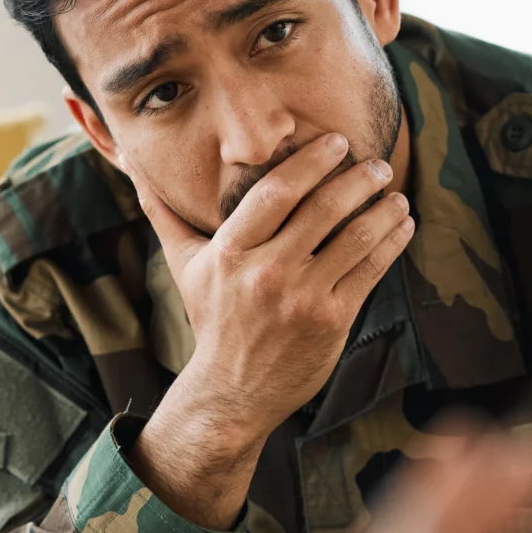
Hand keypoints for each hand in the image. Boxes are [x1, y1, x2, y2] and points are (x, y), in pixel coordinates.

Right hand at [127, 135, 414, 528]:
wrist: (232, 392)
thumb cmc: (211, 320)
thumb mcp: (183, 264)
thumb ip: (163, 211)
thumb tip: (129, 161)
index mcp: (231, 251)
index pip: (276, 191)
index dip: (311, 161)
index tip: (337, 140)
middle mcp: (266, 272)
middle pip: (322, 209)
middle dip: (357, 180)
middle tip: (377, 164)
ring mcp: (302, 298)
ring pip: (353, 239)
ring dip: (382, 211)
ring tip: (395, 194)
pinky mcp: (332, 321)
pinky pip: (369, 272)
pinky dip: (391, 244)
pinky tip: (402, 226)